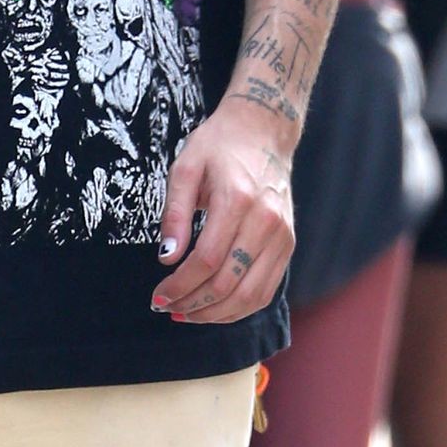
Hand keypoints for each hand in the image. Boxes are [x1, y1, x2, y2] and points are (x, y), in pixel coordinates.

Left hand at [151, 100, 295, 324]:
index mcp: (238, 198)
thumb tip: (166, 259)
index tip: (158, 296)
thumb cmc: (218, 147)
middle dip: (193, 304)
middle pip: (229, 283)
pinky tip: (215, 309)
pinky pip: (266, 290)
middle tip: (167, 308)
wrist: (262, 132)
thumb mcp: (185, 168)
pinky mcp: (288, 244)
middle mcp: (266, 220)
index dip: (180, 285)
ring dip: (215, 314)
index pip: (207, 260)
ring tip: (187, 314)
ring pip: (251, 295)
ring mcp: (282, 235)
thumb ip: (174, 213)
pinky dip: (240, 308)